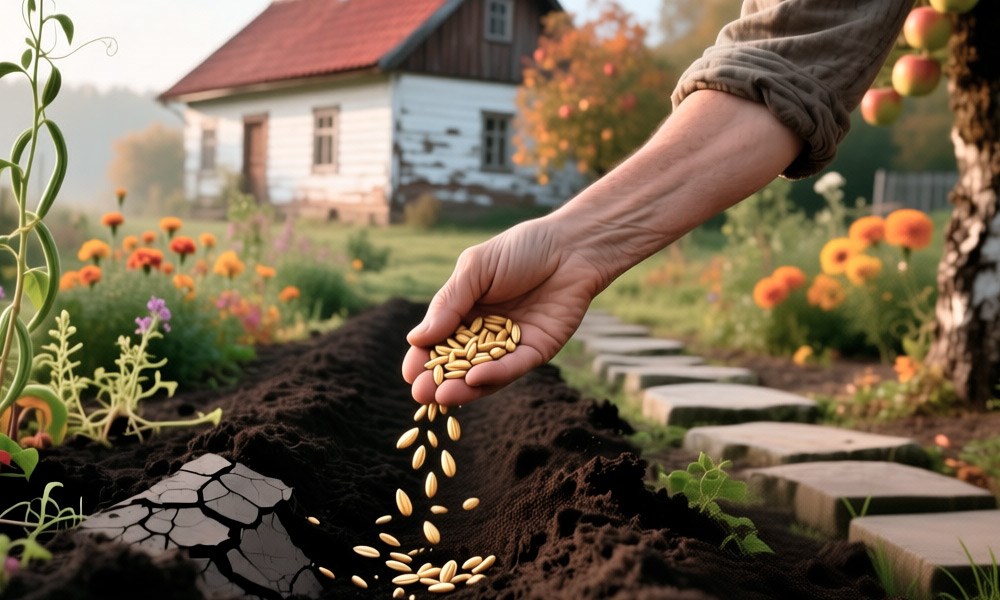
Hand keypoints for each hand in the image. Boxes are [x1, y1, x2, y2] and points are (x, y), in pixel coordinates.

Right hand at [402, 216, 604, 405]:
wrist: (571, 246)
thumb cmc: (521, 249)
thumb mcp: (474, 269)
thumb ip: (448, 303)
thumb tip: (416, 339)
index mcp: (467, 311)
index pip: (439, 340)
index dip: (424, 358)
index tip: (409, 374)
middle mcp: (487, 332)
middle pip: (460, 362)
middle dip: (439, 380)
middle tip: (421, 395)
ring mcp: (512, 344)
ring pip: (485, 372)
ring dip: (464, 386)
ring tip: (443, 396)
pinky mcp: (538, 350)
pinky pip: (514, 367)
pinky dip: (496, 375)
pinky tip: (476, 379)